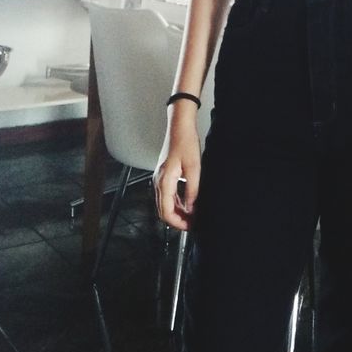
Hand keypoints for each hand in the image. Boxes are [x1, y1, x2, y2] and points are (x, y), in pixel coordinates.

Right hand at [153, 114, 200, 231]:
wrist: (179, 125)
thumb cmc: (186, 142)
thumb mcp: (193, 168)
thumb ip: (192, 190)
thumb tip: (192, 209)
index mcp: (164, 181)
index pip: (166, 212)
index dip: (178, 223)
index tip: (190, 226)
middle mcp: (158, 181)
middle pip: (163, 210)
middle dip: (177, 220)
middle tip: (193, 223)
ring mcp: (160, 178)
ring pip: (164, 204)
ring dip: (176, 212)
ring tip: (192, 215)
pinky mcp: (164, 174)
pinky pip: (167, 195)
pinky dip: (175, 203)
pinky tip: (187, 203)